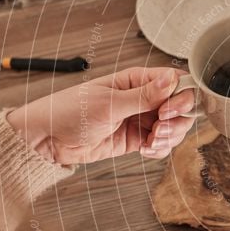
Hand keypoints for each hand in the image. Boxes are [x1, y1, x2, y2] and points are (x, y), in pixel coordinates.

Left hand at [7, 67, 195, 164]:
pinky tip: (145, 151)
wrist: (48, 139)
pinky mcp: (137, 139)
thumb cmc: (69, 111)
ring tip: (150, 143)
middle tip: (159, 130)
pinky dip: (159, 150)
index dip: (181, 96)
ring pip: (175, 127)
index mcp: (137, 80)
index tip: (168, 111)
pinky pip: (161, 144)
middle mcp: (144, 98)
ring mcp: (141, 119)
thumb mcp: (108, 104)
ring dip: (169, 138)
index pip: (176, 81)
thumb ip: (144, 96)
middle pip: (181, 106)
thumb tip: (172, 80)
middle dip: (177, 121)